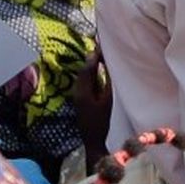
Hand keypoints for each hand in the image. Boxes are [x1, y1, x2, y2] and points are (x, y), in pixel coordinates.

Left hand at [73, 48, 111, 163]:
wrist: (92, 139)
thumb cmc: (102, 122)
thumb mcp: (107, 101)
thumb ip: (105, 83)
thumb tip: (105, 67)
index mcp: (83, 90)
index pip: (88, 68)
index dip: (94, 56)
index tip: (101, 45)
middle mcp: (77, 90)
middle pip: (84, 70)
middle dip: (92, 58)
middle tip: (101, 47)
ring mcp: (77, 95)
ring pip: (83, 75)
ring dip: (91, 65)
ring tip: (101, 56)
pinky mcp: (79, 98)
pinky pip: (84, 81)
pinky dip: (91, 74)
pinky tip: (98, 72)